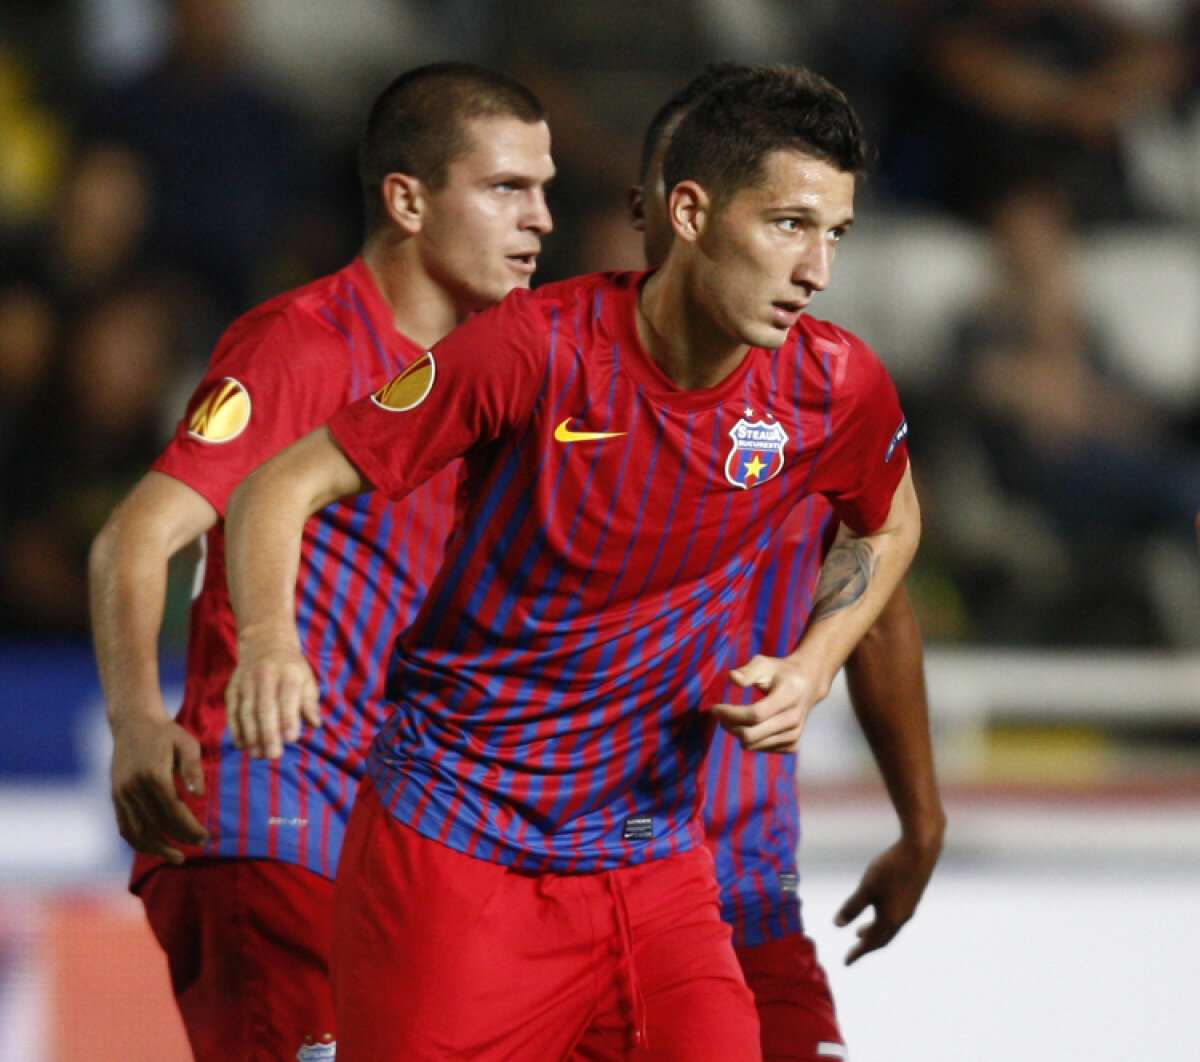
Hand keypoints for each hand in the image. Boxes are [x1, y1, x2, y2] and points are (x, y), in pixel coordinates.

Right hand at [111, 714, 208, 863]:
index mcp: (153, 775)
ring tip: (177, 858)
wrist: (134, 723)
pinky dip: (138, 842)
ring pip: (137, 831)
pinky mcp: (115, 796)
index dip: (190, 828)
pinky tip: (154, 848)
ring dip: (157, 849)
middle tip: (200, 845)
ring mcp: (121, 793)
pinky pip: (124, 826)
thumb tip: (200, 795)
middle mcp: (134, 787)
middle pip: (157, 823)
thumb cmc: (166, 733)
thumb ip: (193, 768)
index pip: (173, 811)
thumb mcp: (187, 743)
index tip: (206, 836)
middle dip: (179, 838)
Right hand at [226, 641, 319, 758]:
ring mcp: (246, 682)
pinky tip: (242, 745)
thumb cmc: (292, 669)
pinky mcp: (232, 689)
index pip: (288, 699)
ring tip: (259, 755)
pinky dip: (236, 729)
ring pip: (247, 711)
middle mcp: (265, 676)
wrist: (265, 643)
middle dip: (268, 733)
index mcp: (288, 674)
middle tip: (273, 755)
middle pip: (265, 708)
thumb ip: (310, 703)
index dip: (289, 719)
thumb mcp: (307, 680)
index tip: (291, 739)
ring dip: (251, 736)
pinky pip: (232, 711)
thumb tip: (315, 724)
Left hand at [711, 654, 825, 752]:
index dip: (730, 714)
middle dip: (728, 725)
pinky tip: (750, 724)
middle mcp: (794, 718)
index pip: (755, 714)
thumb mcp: (764, 664)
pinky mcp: (792, 746)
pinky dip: (749, 739)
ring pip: (752, 745)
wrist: (808, 685)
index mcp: (789, 695)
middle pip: (750, 734)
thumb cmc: (779, 672)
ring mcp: (795, 734)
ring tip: (732, 717)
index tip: (715, 708)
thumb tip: (732, 678)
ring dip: (736, 732)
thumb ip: (748, 671)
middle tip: (720, 714)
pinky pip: (759, 749)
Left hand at [834, 832, 941, 964]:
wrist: (921, 850)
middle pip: (882, 938)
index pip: (871, 942)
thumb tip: (837, 925)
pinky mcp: (912, 896)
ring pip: (889, 927)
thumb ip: (852, 907)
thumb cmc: (891, 868)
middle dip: (867, 945)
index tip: (846, 962)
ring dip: (875, 932)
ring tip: (860, 932)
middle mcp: (902, 917)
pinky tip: (877, 909)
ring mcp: (908, 907)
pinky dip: (882, 921)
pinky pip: (895, 917)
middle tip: (854, 950)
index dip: (858, 953)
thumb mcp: (866, 888)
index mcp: (890, 919)